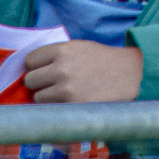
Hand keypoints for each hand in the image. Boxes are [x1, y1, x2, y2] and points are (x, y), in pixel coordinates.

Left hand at [22, 41, 143, 102]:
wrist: (131, 75)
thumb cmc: (102, 61)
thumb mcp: (80, 48)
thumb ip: (55, 56)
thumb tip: (26, 71)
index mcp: (63, 50)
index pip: (29, 61)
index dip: (35, 67)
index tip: (44, 71)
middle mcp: (62, 68)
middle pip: (30, 80)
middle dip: (40, 83)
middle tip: (56, 84)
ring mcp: (66, 89)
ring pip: (38, 98)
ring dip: (48, 98)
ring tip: (66, 94)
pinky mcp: (71, 106)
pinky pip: (50, 111)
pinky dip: (57, 109)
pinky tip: (70, 103)